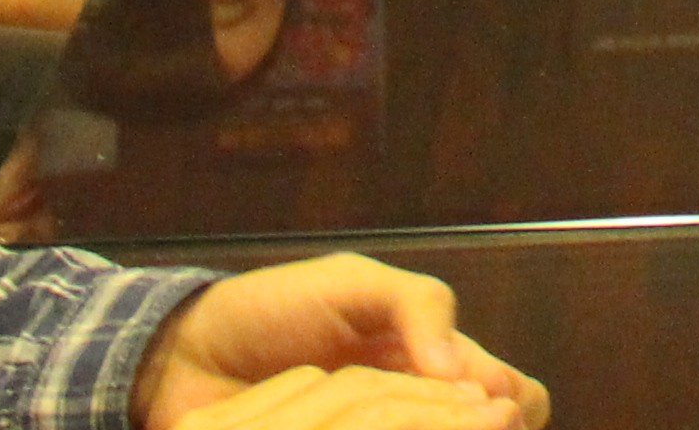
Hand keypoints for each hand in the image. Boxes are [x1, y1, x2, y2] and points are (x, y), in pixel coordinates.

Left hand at [135, 257, 547, 429]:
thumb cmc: (271, 309)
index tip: (491, 413)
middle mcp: (414, 412)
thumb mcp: (350, 284)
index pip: (515, 397)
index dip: (517, 409)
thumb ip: (418, 305)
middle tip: (449, 426)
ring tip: (365, 425)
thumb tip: (461, 371)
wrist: (181, 357)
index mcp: (435, 364)